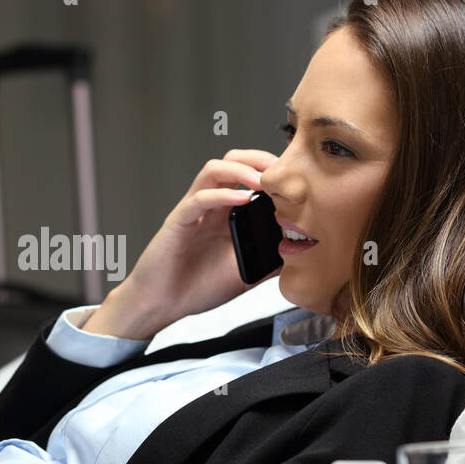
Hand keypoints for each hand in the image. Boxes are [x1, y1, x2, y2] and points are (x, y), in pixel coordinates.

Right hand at [112, 149, 281, 329]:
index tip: (297, 177)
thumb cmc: (197, 287)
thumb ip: (269, 261)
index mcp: (227, 213)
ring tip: (263, 180)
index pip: (249, 175)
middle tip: (282, 168)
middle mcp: (211, 206)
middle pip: (232, 161)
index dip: (272, 170)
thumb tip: (301, 256)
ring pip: (214, 169)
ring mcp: (194, 210)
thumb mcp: (245, 274)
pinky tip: (242, 199)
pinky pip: (199, 197)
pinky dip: (222, 193)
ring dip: (241, 169)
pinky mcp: (179, 220)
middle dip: (259, 158)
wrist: (163, 305)